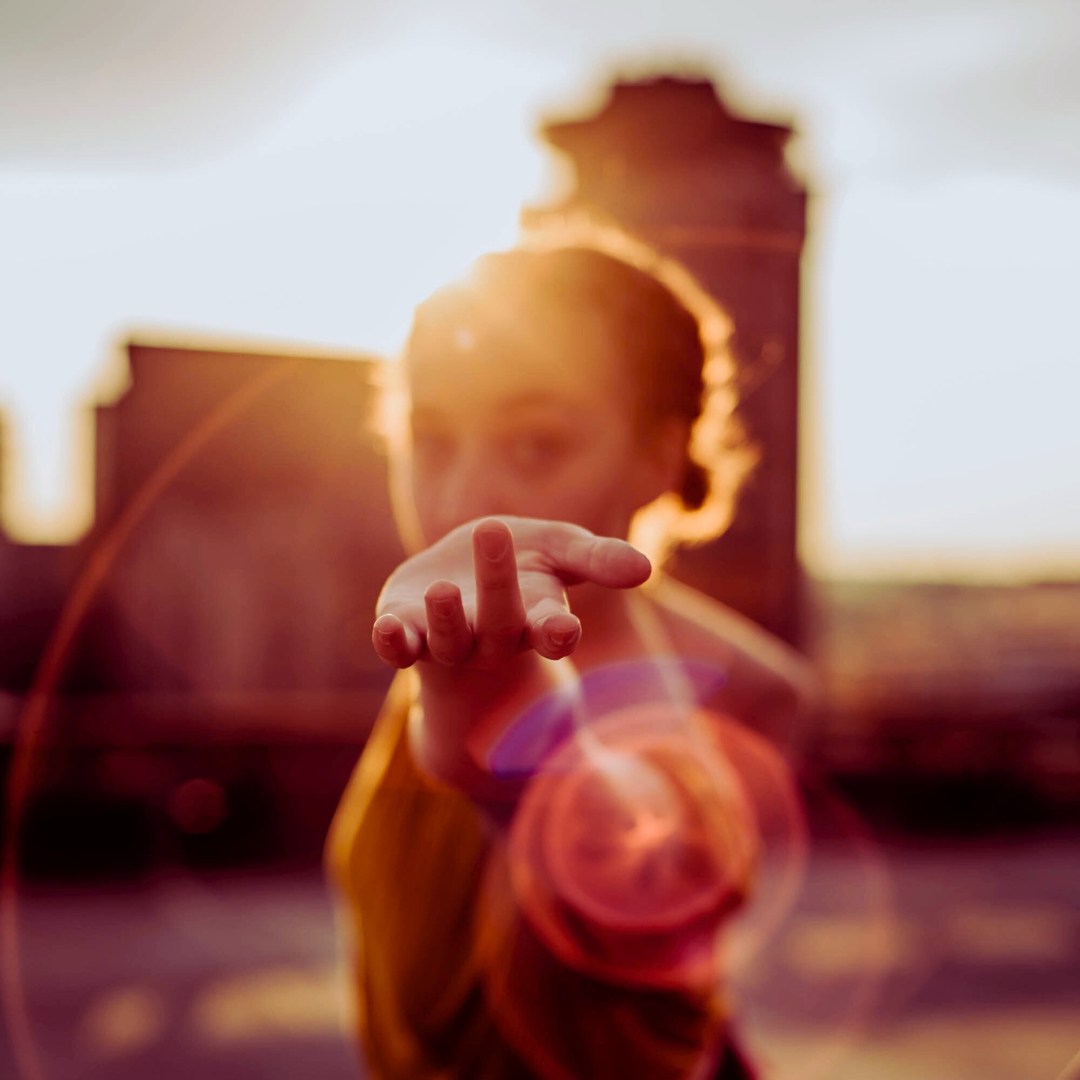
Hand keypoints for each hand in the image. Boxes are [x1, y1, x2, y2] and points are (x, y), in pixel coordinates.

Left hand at [371, 517, 651, 671]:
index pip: (553, 631)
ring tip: (442, 590)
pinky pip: (400, 649)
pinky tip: (387, 627)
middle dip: (499, 585)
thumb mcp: (561, 551)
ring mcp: (450, 642)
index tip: (563, 628)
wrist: (458, 577)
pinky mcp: (408, 638)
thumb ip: (599, 559)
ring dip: (448, 620)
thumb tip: (645, 569)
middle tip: (492, 529)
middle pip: (501, 624)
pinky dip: (393, 641)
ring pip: (451, 641)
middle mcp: (495, 638)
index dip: (558, 631)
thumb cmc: (521, 565)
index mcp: (537, 618)